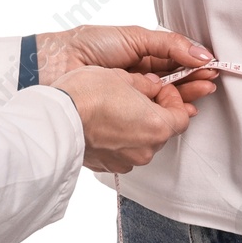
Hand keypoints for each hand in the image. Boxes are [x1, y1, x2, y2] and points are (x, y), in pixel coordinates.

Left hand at [36, 24, 218, 106]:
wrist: (59, 63)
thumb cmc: (91, 45)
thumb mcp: (134, 37)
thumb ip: (169, 45)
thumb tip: (200, 52)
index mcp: (142, 55)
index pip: (175, 63)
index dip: (193, 66)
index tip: (211, 68)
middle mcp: (139, 77)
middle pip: (174, 83)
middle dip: (193, 83)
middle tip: (209, 83)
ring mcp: (133, 97)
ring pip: (165, 100)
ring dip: (185, 98)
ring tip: (201, 93)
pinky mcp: (124, 115)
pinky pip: (150, 116)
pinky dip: (166, 114)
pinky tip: (181, 111)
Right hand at [54, 67, 191, 173]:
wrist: (58, 119)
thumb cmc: (88, 95)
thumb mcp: (122, 76)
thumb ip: (145, 84)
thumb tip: (151, 85)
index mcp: (157, 125)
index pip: (182, 115)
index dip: (173, 98)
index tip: (160, 88)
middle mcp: (146, 148)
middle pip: (162, 130)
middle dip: (155, 112)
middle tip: (140, 95)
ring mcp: (127, 160)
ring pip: (142, 142)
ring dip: (137, 126)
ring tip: (119, 108)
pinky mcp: (109, 166)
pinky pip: (123, 152)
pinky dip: (120, 139)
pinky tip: (106, 123)